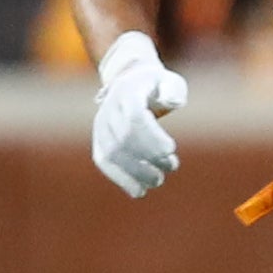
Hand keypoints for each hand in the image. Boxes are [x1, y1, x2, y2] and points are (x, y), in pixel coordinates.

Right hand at [91, 30, 188, 196]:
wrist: (130, 83)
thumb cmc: (157, 87)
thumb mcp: (170, 81)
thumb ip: (173, 91)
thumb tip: (171, 102)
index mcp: (127, 91)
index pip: (135, 117)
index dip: (151, 137)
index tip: (171, 150)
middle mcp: (109, 109)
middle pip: (125, 138)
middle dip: (149, 157)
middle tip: (171, 166)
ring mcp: (100, 126)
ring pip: (113, 154)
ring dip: (137, 172)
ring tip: (158, 180)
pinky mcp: (99, 142)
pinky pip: (105, 162)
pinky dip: (121, 179)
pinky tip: (139, 191)